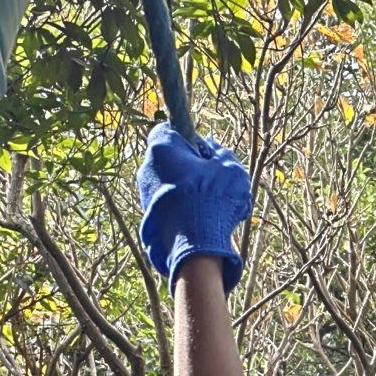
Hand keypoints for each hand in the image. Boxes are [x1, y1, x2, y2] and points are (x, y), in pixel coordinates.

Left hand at [138, 123, 252, 291]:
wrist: (196, 245)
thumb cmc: (213, 199)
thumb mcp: (231, 169)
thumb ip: (221, 153)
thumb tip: (213, 149)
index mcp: (162, 147)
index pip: (169, 130)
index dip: (189, 138)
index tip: (205, 152)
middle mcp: (147, 167)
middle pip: (170, 159)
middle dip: (189, 166)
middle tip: (212, 180)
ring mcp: (145, 193)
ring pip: (169, 182)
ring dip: (186, 189)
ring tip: (210, 205)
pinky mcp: (148, 216)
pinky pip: (167, 204)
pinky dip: (181, 207)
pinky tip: (200, 220)